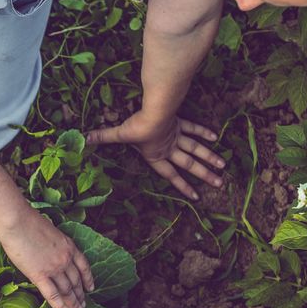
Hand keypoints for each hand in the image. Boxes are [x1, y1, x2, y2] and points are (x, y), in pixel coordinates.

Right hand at [0, 209, 94, 307]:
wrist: (18, 222)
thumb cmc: (27, 222)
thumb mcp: (49, 231)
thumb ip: (53, 245)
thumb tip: (47, 253)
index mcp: (69, 246)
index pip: (84, 267)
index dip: (88, 279)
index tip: (90, 288)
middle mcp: (65, 259)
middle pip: (76, 281)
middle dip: (80, 296)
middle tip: (83, 306)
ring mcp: (54, 268)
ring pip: (68, 291)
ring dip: (73, 304)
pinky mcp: (40, 275)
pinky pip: (53, 295)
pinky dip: (61, 307)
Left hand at [86, 110, 224, 200]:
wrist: (155, 111)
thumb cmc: (137, 127)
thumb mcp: (118, 134)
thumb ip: (102, 137)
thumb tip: (83, 139)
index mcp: (157, 156)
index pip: (172, 175)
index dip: (183, 186)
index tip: (196, 196)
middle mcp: (170, 148)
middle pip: (190, 164)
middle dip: (204, 175)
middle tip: (220, 183)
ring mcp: (177, 136)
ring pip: (197, 149)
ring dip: (209, 157)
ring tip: (223, 167)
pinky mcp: (180, 123)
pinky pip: (193, 129)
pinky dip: (203, 133)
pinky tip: (215, 137)